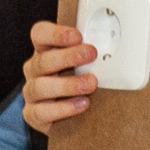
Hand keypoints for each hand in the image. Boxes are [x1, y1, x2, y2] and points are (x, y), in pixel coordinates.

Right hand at [21, 19, 101, 134]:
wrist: (74, 115)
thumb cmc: (81, 81)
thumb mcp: (86, 63)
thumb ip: (92, 52)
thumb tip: (118, 43)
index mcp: (45, 51)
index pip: (40, 34)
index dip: (56, 34)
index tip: (78, 36)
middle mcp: (34, 70)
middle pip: (42, 60)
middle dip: (67, 57)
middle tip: (91, 54)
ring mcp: (31, 93)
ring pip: (40, 86)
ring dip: (68, 84)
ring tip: (91, 84)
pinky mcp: (33, 115)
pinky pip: (42, 112)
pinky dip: (63, 108)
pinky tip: (82, 104)